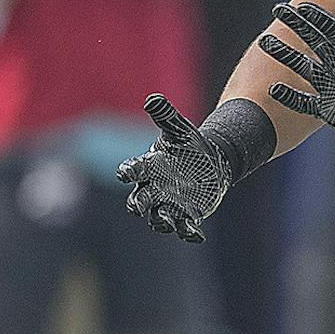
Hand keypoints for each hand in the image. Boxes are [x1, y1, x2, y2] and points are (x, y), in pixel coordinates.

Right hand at [117, 93, 231, 241]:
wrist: (210, 162)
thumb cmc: (188, 146)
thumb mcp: (179, 130)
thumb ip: (166, 117)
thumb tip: (153, 99)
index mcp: (148, 168)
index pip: (132, 170)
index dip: (127, 172)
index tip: (124, 173)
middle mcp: (154, 189)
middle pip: (139, 201)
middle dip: (138, 205)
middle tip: (139, 208)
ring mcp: (169, 204)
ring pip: (158, 218)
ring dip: (162, 221)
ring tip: (168, 221)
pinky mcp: (188, 214)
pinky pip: (185, 227)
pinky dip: (189, 232)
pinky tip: (197, 234)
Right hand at [260, 2, 334, 157]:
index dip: (320, 18)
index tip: (302, 5)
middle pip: (316, 43)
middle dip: (298, 26)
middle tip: (279, 9)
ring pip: (304, 68)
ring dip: (286, 56)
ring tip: (266, 42)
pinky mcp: (329, 111)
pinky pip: (304, 102)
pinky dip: (289, 96)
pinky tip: (273, 89)